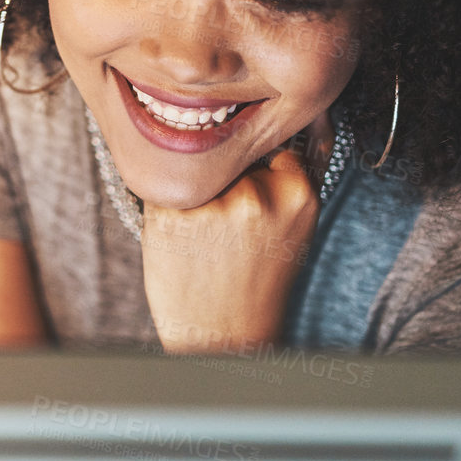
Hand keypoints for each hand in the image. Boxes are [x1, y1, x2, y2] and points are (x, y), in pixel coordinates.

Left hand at [140, 143, 319, 354]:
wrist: (223, 336)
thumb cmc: (255, 280)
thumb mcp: (290, 228)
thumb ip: (283, 181)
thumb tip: (276, 124)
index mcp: (297, 196)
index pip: (272, 142)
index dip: (255, 161)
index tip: (250, 178)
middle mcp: (257, 196)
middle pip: (230, 154)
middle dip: (224, 176)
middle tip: (226, 223)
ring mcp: (212, 205)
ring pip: (194, 167)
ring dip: (193, 188)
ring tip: (204, 233)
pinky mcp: (170, 215)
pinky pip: (162, 185)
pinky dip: (167, 204)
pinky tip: (182, 237)